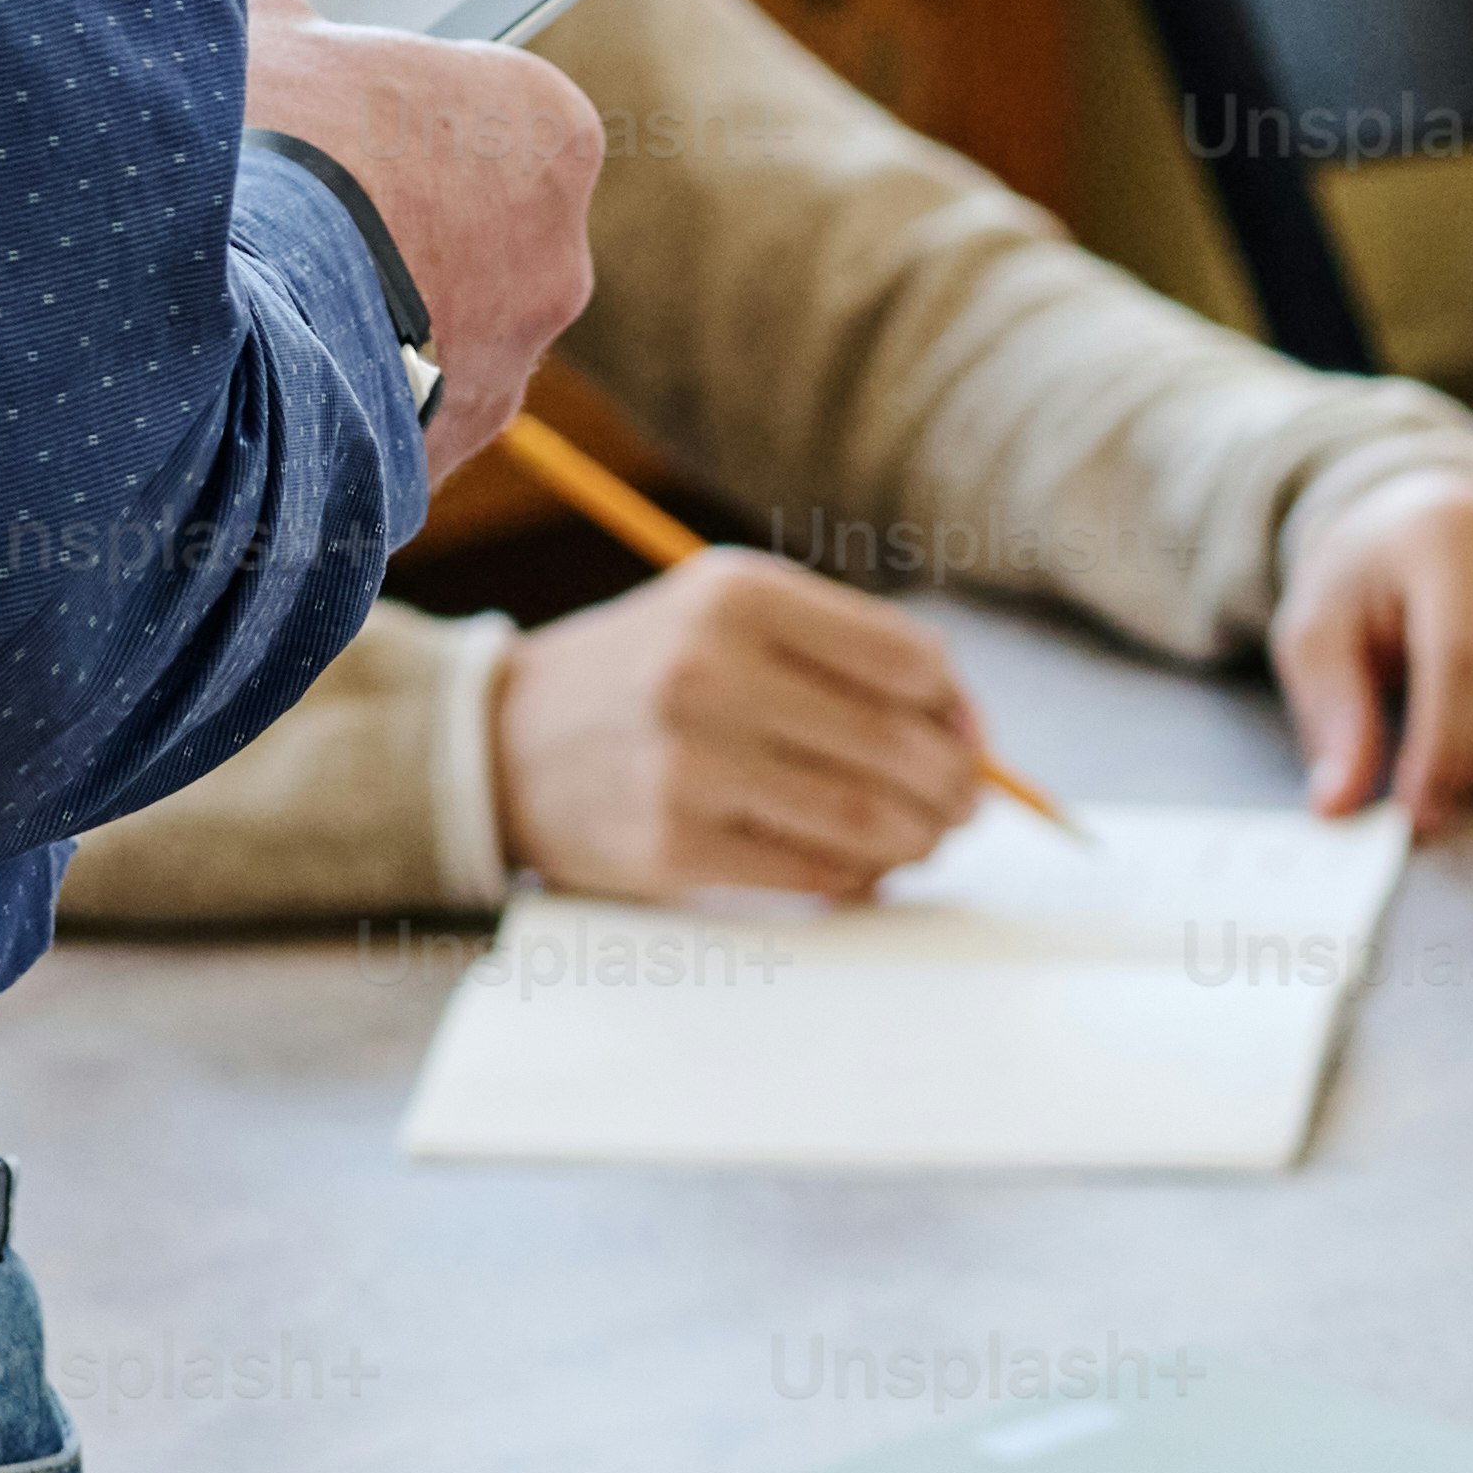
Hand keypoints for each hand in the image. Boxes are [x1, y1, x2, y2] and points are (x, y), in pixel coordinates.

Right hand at [243, 0, 601, 492]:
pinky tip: (256, 384)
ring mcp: (508, 370)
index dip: (388, 114)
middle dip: (390, 225)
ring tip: (256, 312)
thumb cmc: (253, 158)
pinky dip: (335, 405)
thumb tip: (280, 30)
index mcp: (545, 127)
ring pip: (435, 335)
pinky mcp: (443, 457)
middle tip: (286, 221)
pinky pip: (389, 418)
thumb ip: (297, 32)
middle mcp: (558, 255)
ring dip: (364, 322)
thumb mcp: (262, 40)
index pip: (483, 107)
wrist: (211, 332)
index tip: (322, 124)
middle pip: (471, 229)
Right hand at [488, 549, 987, 900]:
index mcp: (740, 596)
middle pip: (892, 743)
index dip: (958, 708)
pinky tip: (864, 868)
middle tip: (967, 804)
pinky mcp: (671, 846)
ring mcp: (687, 764)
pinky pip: (807, 872)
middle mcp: (711, 671)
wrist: (505, 743)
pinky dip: (858, 877)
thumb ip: (846, 651)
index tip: (967, 737)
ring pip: (860, 816)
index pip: (905, 658)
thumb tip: (968, 733)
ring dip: (918, 837)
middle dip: (953, 785)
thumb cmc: (653, 672)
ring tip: (928, 838)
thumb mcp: (730, 614)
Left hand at [1271, 455, 1472, 825]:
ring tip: (1463, 726)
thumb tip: (1340, 805)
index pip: (1465, 660)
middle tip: (1428, 777)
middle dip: (1470, 762)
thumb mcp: (1318, 634)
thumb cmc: (1370, 583)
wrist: (1433, 519)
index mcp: (1449, 530)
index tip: (1416, 814)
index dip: (1443, 749)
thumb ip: (1332, 715)